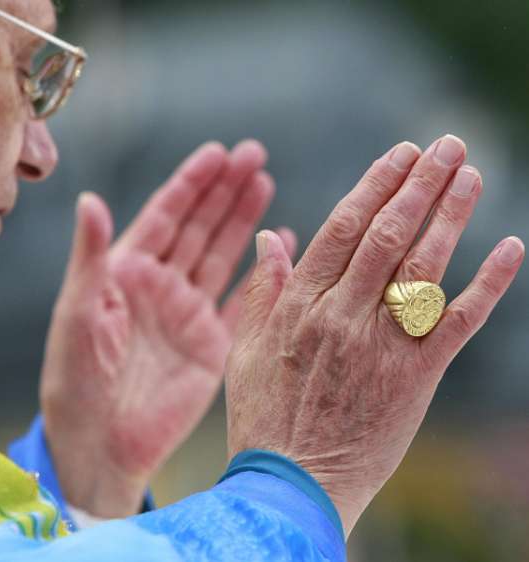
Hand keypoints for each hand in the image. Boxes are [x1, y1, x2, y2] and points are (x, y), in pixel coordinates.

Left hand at [40, 140, 295, 516]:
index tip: (218, 153)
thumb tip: (89, 200)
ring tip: (265, 184)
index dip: (192, 183)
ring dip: (243, 221)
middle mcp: (163, 286)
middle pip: (200, 226)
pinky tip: (279, 247)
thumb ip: (91, 259)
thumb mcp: (79, 314)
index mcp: (128, 273)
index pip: (166, 215)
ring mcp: (189, 313)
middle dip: (225, 190)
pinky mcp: (212, 342)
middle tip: (255, 156)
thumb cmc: (79, 380)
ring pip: (222, 255)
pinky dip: (261, 276)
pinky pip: (241, 301)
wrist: (104, 442)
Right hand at [225, 135, 523, 535]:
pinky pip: (458, 323)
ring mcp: (384, 346)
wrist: (294, 483)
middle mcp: (345, 316)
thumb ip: (261, 290)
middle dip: (420, 183)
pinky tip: (511, 247)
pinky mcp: (417, 378)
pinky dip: (489, 284)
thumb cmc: (265, 415)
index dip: (375, 186)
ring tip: (471, 173)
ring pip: (425, 266)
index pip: (343, 228)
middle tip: (447, 145)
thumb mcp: (246, 350)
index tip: (400, 154)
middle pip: (389, 236)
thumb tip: (269, 236)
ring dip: (452, 215)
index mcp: (301, 306)